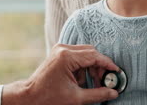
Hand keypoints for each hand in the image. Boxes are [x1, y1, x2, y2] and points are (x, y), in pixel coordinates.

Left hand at [2, 44, 118, 104]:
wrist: (30, 97)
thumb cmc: (49, 98)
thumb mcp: (76, 98)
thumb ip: (98, 94)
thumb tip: (113, 93)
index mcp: (66, 57)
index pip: (94, 56)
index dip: (108, 64)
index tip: (116, 72)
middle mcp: (63, 49)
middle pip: (91, 53)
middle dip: (99, 67)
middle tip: (104, 82)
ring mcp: (60, 50)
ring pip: (85, 54)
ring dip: (91, 68)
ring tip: (91, 85)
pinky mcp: (58, 54)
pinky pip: (77, 57)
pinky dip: (83, 68)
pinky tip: (81, 81)